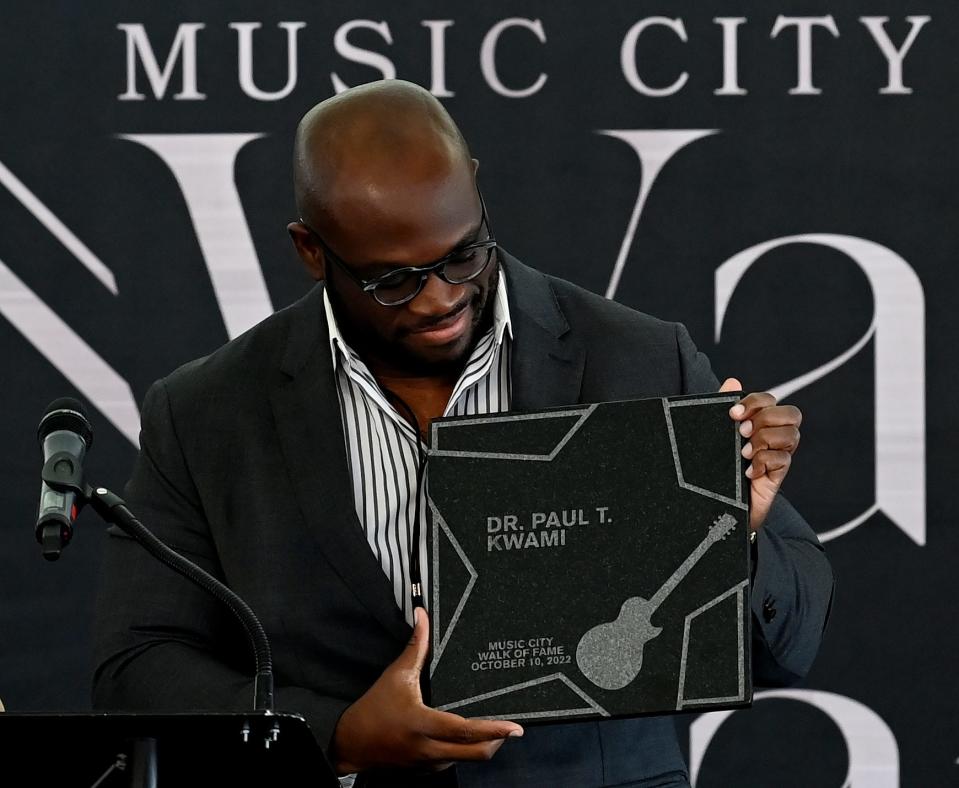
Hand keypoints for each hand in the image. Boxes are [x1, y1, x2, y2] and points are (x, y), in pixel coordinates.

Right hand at [331, 607, 523, 773]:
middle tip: (511, 728)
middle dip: (497, 740)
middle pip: (476, 753)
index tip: (515, 727)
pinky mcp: (425, 770)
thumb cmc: (373, 709)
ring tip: (491, 729)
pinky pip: (452, 763)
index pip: (467, 730)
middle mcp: (429, 748)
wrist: (351, 743)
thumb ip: (416, 647)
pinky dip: (464, 751)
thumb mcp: (395, 676)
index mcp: (424, 724)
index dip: (494, 729)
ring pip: (466, 759)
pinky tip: (465, 737)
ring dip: (481, 746)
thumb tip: (423, 617)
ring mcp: (428, 763)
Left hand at [719, 378, 801, 531]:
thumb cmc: (713, 467)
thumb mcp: (713, 434)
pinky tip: (746, 472)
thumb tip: (733, 381)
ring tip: (743, 453)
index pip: (770, 400)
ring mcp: (777, 457)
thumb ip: (720, 407)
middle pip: (792, 414)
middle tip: (741, 432)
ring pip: (792, 435)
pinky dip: (763, 463)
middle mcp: (772, 438)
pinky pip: (783, 461)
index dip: (755, 402)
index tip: (733, 414)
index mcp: (758, 424)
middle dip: (765, 418)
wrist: (710, 505)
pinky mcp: (776, 477)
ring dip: (765, 440)